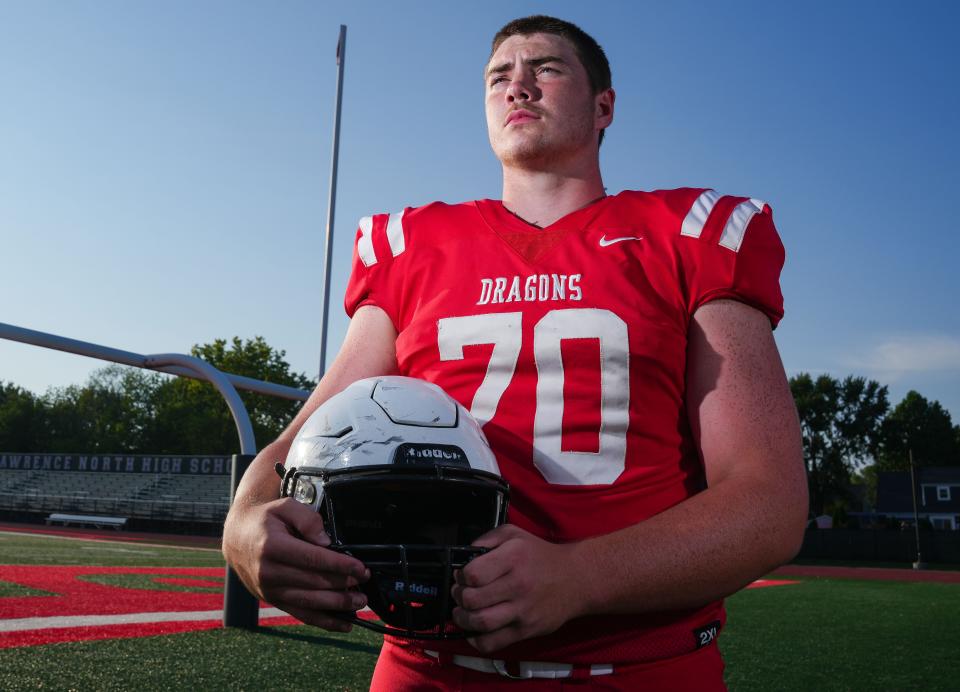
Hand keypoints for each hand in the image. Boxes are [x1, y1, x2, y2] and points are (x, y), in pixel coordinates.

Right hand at [222, 497, 369, 631]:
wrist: (237, 537)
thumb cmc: (264, 520)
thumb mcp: (284, 506)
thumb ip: (308, 519)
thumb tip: (326, 542)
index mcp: (272, 546)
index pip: (313, 559)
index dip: (340, 565)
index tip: (360, 568)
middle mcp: (269, 572)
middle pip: (314, 583)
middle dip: (343, 585)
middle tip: (364, 584)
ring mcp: (270, 590)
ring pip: (309, 602)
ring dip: (337, 605)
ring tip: (359, 602)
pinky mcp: (274, 600)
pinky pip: (301, 614)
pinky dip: (324, 621)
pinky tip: (344, 623)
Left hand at [450, 524, 581, 652]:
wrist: (576, 578)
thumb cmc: (541, 556)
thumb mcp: (514, 535)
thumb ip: (486, 540)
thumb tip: (464, 556)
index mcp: (514, 558)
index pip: (473, 574)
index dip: (461, 576)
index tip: (462, 576)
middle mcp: (519, 584)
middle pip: (473, 599)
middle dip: (459, 597)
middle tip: (460, 594)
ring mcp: (523, 610)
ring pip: (480, 622)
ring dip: (463, 619)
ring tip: (463, 612)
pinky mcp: (526, 630)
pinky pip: (493, 643)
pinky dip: (476, 640)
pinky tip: (473, 630)